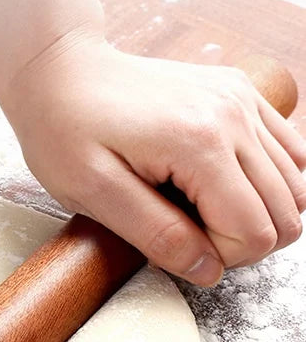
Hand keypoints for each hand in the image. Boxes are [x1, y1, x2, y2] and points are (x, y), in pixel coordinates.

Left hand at [1, 36, 305, 283]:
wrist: (60, 71)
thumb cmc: (65, 130)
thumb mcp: (93, 194)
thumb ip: (156, 236)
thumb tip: (209, 271)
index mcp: (200, 143)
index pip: (254, 233)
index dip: (221, 258)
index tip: (176, 247)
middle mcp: (234, 116)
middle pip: (285, 213)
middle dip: (243, 242)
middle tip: (189, 234)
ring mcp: (242, 99)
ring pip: (295, 185)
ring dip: (256, 213)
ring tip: (200, 210)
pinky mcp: (241, 92)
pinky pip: (289, 151)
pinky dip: (267, 181)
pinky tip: (221, 185)